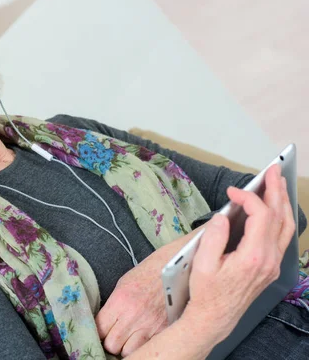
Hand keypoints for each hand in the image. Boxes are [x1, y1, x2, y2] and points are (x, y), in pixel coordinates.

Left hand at [95, 245, 172, 355]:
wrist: (176, 267)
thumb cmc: (149, 273)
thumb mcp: (124, 284)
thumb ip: (113, 306)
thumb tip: (104, 324)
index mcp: (119, 301)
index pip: (99, 329)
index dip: (99, 332)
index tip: (102, 331)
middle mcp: (132, 316)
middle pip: (112, 345)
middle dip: (112, 341)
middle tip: (116, 335)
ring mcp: (149, 326)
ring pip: (129, 352)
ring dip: (127, 347)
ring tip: (130, 338)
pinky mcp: (164, 331)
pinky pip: (147, 348)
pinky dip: (143, 347)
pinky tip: (143, 338)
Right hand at [185, 164, 295, 343]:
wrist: (215, 318)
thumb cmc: (206, 292)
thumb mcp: (203, 264)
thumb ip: (213, 237)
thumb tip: (223, 216)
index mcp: (252, 257)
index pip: (261, 216)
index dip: (249, 198)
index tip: (232, 193)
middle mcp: (268, 260)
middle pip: (280, 218)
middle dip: (276, 191)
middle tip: (272, 171)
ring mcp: (272, 264)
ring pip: (286, 227)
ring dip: (282, 203)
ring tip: (277, 184)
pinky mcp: (270, 267)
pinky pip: (282, 237)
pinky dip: (281, 218)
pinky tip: (275, 209)